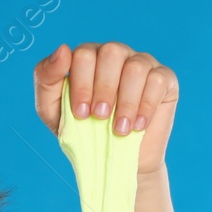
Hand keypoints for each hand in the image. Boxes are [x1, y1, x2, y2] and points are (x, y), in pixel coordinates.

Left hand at [33, 41, 178, 174]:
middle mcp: (116, 55)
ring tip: (119, 129)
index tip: (80, 114)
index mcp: (88, 57)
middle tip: (99, 118)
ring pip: (136, 67)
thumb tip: (62, 49)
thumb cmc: (80, 132)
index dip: (82, 84)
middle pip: (112, 52)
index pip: (84, 54)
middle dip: (104, 89)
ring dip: (126, 101)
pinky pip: (158, 80)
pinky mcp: (164, 79)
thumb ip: (46, 78)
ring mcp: (142, 63)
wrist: (113, 162)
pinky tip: (138, 126)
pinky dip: (146, 106)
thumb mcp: (52, 110)